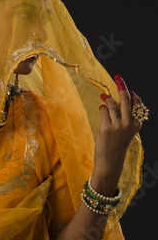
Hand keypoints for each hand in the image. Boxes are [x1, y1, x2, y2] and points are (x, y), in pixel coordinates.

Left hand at [92, 74, 141, 194]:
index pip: (136, 103)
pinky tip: (101, 109)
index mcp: (136, 124)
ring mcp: (117, 126)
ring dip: (108, 99)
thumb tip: (114, 99)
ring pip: (112, 104)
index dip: (131, 93)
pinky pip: (103, 111)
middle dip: (122, 85)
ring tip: (104, 97)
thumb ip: (123, 116)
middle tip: (118, 77)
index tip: (127, 87)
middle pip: (125, 98)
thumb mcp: (125, 131)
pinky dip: (102, 109)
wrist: (110, 162)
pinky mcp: (106, 128)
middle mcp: (129, 124)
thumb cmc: (116, 145)